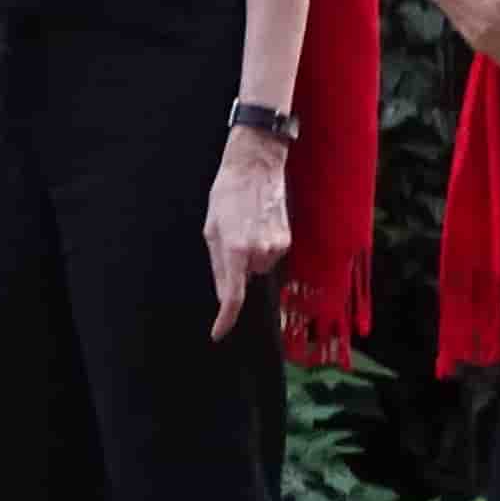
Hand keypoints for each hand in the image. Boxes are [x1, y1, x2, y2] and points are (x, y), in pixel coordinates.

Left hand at [203, 138, 294, 342]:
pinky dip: (262, 247)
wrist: (256, 167)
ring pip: (258, 267)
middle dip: (235, 265)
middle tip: (230, 236)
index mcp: (235, 250)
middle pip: (244, 278)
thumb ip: (219, 267)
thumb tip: (225, 297)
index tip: (218, 333)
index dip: (226, 319)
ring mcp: (277, 246)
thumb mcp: (211, 230)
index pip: (233, 296)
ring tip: (245, 225)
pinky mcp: (288, 240)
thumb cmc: (227, 195)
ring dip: (249, 254)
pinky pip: (270, 255)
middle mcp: (259, 252)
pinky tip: (258, 223)